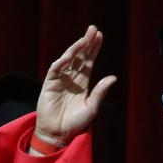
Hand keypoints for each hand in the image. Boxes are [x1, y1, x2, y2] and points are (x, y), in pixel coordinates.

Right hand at [35, 25, 117, 145]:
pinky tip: (69, 55)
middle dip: (86, 43)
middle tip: (93, 29)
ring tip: (84, 40)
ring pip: (68, 59)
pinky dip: (62, 62)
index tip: (100, 35)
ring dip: (75, 49)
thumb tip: (113, 78)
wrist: (58, 133)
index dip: (94, 48)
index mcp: (83, 83)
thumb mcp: (91, 108)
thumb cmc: (76, 123)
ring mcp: (60, 80)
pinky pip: (56, 69)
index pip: (89, 61)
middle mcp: (72, 78)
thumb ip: (100, 92)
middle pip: (80, 56)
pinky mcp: (49, 84)